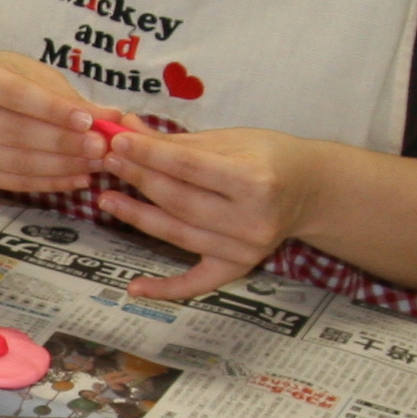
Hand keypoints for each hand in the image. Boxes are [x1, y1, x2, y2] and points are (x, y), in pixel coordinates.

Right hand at [0, 53, 103, 195]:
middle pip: (17, 132)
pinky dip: (49, 183)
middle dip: (63, 143)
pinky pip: (15, 182)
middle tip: (100, 148)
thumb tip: (112, 118)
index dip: (54, 110)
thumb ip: (69, 97)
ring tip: (95, 164)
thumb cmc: (7, 79)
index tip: (89, 122)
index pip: (17, 95)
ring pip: (17, 162)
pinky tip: (76, 179)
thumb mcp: (34, 74)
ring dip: (62, 166)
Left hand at [92, 125, 328, 300]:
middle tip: (108, 162)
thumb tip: (125, 128)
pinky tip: (134, 287)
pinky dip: (165, 289)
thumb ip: (176, 142)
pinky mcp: (239, 267)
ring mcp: (246, 249)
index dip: (150, 155)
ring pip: (178, 233)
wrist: (310, 189)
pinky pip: (197, 283)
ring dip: (138, 217)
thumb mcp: (229, 140)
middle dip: (139, 180)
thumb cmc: (268, 158)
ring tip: (107, 198)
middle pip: (179, 201)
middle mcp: (253, 219)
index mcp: (255, 180)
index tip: (119, 142)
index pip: (189, 168)